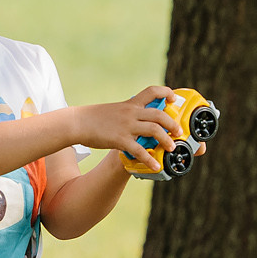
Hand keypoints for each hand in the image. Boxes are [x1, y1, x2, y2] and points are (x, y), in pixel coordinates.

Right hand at [69, 86, 183, 168]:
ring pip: (154, 130)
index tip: (174, 99)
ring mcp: (126, 126)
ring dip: (166, 140)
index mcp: (130, 104)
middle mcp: (131, 113)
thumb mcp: (114, 109)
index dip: (166, 93)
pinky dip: (150, 159)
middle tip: (179, 132)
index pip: (152, 91)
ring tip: (172, 148)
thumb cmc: (93, 117)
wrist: (77, 122)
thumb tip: (138, 119)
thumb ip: (128, 113)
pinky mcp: (120, 140)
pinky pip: (139, 150)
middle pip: (159, 114)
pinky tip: (155, 166)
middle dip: (173, 124)